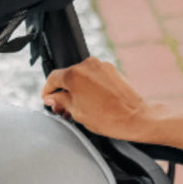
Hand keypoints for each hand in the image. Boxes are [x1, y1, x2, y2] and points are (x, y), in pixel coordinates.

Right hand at [41, 57, 155, 141]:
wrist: (135, 117)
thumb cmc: (108, 118)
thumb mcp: (76, 112)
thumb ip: (61, 101)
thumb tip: (52, 97)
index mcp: (74, 74)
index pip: (53, 78)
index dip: (47, 90)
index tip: (47, 98)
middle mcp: (87, 65)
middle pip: (67, 76)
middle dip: (63, 92)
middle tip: (61, 108)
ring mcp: (101, 66)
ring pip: (81, 76)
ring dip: (76, 89)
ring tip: (77, 107)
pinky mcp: (111, 70)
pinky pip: (94, 77)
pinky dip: (89, 87)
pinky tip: (90, 101)